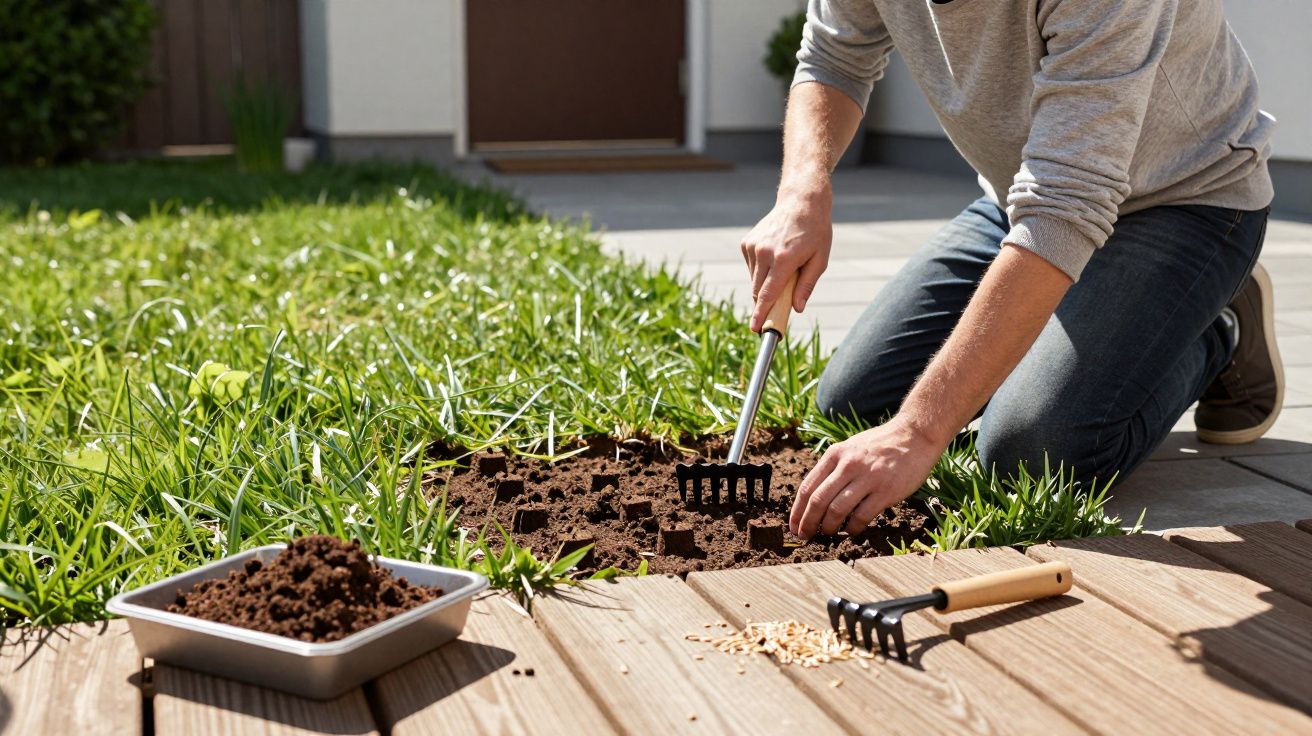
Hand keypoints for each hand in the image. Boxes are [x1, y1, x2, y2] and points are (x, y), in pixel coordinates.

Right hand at [740, 188, 831, 331]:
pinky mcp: (747, 243)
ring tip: (783, 269)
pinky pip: (751, 267)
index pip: (768, 294)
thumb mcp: (820, 260)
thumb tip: (797, 308)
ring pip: (754, 280)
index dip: (761, 314)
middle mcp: (764, 253)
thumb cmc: (815, 232)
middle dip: (764, 303)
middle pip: (758, 291)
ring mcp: (753, 247)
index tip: (755, 329)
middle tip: (776, 310)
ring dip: (764, 285)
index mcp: (784, 259)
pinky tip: (775, 259)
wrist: (801, 201)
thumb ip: (807, 285)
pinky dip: (760, 271)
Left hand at [789, 418, 942, 539]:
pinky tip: (851, 530)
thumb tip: (814, 497)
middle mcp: (848, 465)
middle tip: (805, 536)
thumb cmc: (880, 444)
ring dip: (829, 527)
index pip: (807, 487)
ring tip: (828, 533)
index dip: (797, 511)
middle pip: (818, 501)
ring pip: (836, 510)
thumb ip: (833, 467)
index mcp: (835, 454)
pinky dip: (852, 528)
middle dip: (807, 523)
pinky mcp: (885, 491)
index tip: (794, 526)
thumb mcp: (850, 447)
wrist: (915, 435)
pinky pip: (861, 516)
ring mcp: (867, 478)